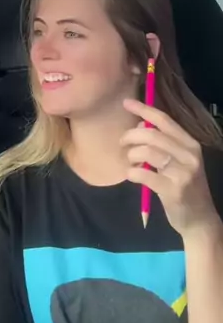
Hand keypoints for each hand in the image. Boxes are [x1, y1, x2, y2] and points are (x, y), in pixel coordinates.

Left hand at [121, 99, 219, 237]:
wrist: (200, 220)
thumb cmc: (185, 187)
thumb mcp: (180, 162)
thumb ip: (163, 144)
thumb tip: (138, 125)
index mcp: (190, 143)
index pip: (164, 120)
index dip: (144, 109)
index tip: (126, 102)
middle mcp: (189, 155)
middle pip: (152, 134)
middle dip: (131, 135)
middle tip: (122, 143)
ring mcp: (183, 172)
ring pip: (147, 152)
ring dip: (131, 155)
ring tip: (130, 163)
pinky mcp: (174, 190)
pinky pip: (144, 175)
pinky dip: (132, 173)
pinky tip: (132, 175)